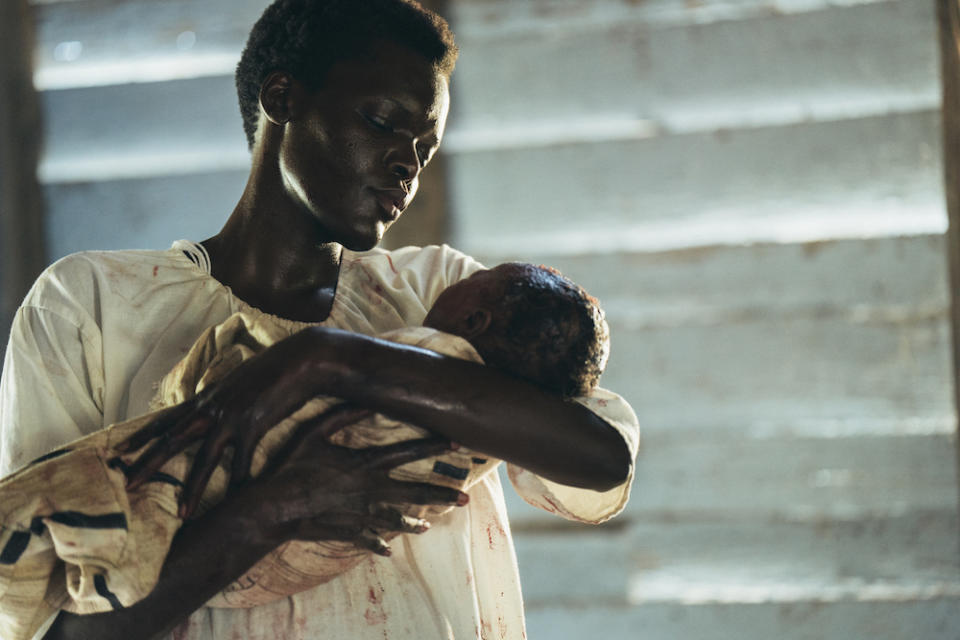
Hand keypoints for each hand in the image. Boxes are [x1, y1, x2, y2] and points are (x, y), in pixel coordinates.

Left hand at [117, 330, 329, 514]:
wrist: (300, 360)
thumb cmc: (272, 371)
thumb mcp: (237, 383)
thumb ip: (221, 398)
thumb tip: (211, 408)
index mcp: (206, 399)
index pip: (165, 419)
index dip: (141, 436)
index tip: (119, 451)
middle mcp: (211, 408)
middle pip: (172, 440)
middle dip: (147, 464)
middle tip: (126, 484)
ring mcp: (231, 417)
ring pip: (205, 459)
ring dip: (193, 489)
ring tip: (180, 514)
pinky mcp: (255, 424)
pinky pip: (243, 461)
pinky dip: (241, 482)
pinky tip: (238, 499)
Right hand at [244, 403, 467, 553]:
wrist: (272, 509)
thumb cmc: (289, 467)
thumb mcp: (312, 433)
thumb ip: (340, 416)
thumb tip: (365, 400)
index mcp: (364, 464)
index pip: (408, 452)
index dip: (433, 445)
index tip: (457, 443)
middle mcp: (369, 490)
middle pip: (414, 492)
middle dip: (442, 494)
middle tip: (466, 497)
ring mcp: (360, 514)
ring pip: (396, 520)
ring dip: (414, 522)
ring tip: (429, 526)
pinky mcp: (347, 532)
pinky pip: (367, 539)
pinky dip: (377, 543)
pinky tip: (388, 549)